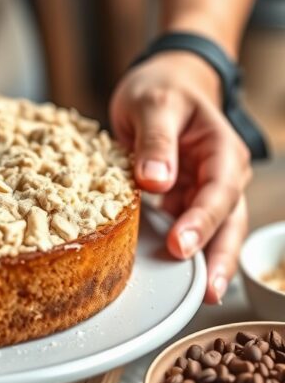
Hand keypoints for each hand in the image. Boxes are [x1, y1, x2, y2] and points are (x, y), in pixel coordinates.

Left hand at [110, 51, 251, 303]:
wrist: (160, 85)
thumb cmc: (160, 90)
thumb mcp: (153, 104)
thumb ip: (155, 141)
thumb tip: (155, 181)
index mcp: (221, 150)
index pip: (218, 190)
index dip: (202, 221)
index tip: (180, 246)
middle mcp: (221, 175)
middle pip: (228, 221)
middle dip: (219, 256)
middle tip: (207, 291)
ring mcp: (205, 191)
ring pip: (215, 232)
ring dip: (210, 263)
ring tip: (204, 297)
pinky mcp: (186, 202)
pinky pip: (190, 231)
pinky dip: (186, 253)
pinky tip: (175, 279)